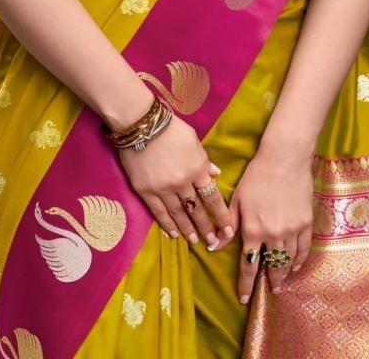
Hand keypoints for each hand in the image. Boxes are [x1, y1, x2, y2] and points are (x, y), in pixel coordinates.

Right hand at [117, 115, 234, 249]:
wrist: (141, 124)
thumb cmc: (170, 128)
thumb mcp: (193, 140)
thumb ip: (204, 159)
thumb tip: (215, 174)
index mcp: (197, 168)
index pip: (213, 197)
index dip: (221, 215)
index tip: (228, 229)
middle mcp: (183, 182)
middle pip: (197, 210)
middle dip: (206, 228)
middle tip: (213, 243)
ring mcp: (163, 188)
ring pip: (179, 214)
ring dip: (188, 230)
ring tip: (195, 241)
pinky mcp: (146, 191)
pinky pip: (159, 212)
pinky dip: (167, 224)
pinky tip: (173, 234)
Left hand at [230, 148, 313, 303]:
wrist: (284, 159)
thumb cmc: (256, 176)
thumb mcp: (237, 199)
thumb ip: (228, 225)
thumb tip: (214, 246)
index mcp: (252, 230)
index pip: (249, 265)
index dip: (246, 285)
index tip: (244, 299)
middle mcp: (272, 235)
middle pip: (272, 267)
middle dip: (270, 282)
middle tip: (271, 291)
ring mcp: (291, 230)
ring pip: (288, 260)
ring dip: (285, 273)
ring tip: (282, 281)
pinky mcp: (306, 223)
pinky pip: (304, 248)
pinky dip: (300, 260)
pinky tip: (296, 265)